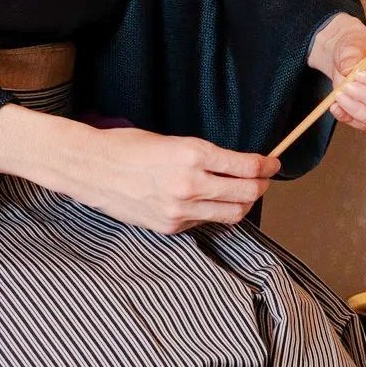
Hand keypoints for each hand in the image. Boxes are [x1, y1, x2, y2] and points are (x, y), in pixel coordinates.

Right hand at [51, 124, 278, 233]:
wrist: (91, 169)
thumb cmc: (127, 146)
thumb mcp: (172, 140)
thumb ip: (205, 156)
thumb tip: (236, 167)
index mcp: (193, 153)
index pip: (246, 166)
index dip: (266, 165)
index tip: (273, 163)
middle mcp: (191, 184)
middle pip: (246, 193)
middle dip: (261, 185)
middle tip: (263, 179)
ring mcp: (181, 209)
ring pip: (232, 214)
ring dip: (244, 203)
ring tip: (244, 194)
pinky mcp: (171, 226)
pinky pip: (205, 223)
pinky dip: (214, 213)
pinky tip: (210, 203)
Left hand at [309, 14, 365, 136]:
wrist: (352, 63)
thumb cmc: (360, 49)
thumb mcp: (354, 44)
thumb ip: (351, 55)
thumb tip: (348, 70)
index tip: (359, 76)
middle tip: (347, 88)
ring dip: (363, 113)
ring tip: (340, 97)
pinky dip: (354, 120)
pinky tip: (337, 107)